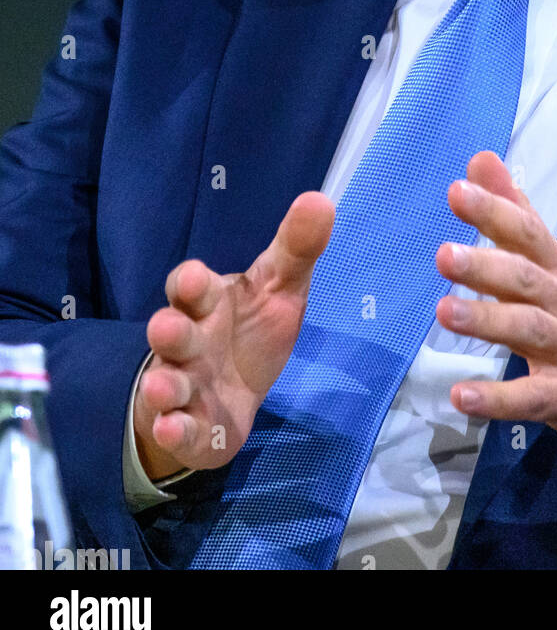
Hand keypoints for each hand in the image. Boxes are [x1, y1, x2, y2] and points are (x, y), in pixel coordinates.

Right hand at [133, 190, 334, 480]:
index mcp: (208, 302)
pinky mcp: (189, 427)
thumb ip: (297, 248)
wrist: (233, 394)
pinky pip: (177, 429)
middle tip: (166, 328)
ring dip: (163, 385)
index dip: (189, 283)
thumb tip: (320, 199)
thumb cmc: (251, 329)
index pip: (190, 286)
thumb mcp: (280, 287)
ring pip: (166, 383)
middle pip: (171, 333)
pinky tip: (174, 428)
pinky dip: (174, 429)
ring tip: (164, 388)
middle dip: (167, 331)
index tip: (194, 279)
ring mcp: (183, 385)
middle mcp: (188, 342)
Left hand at [434, 152, 556, 486]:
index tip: (458, 190)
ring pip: (529, 330)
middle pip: (527, 279)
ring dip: (488, 320)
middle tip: (444, 254)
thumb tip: (480, 161)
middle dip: (487, 265)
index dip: (496, 211)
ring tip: (445, 312)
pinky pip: (533, 398)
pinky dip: (498, 398)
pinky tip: (461, 396)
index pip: (529, 234)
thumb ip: (517, 218)